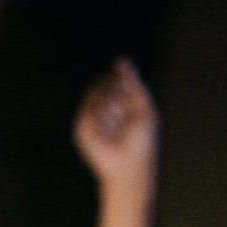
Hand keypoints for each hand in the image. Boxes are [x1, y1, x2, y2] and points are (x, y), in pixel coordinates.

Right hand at [72, 59, 158, 195]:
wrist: (130, 167)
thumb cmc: (142, 142)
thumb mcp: (144, 107)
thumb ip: (135, 84)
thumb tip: (122, 60)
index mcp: (120, 104)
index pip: (115, 80)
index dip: (122, 79)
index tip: (129, 83)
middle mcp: (105, 110)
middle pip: (105, 83)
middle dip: (117, 91)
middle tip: (125, 108)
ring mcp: (92, 118)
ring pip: (97, 93)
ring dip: (112, 104)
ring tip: (119, 119)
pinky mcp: (82, 127)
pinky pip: (90, 108)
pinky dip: (102, 115)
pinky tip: (110, 126)